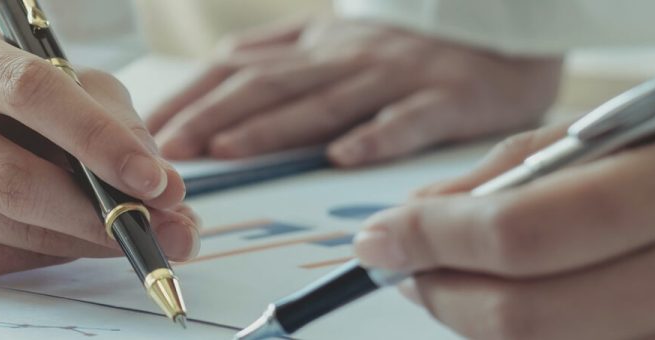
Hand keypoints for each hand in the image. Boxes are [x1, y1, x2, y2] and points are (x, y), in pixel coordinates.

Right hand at [0, 22, 199, 280]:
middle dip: (97, 212)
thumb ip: (119, 132)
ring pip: (6, 226)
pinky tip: (64, 232)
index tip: (155, 181)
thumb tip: (168, 201)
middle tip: (161, 228)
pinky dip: (47, 254)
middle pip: (9, 177)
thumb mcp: (71, 86)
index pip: (26, 91)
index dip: (97, 139)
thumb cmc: (18, 94)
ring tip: (125, 229)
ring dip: (82, 238)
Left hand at [146, 18, 562, 165]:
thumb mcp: (336, 37)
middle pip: (269, 85)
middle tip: (168, 147)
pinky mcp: (445, 98)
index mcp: (315, 47)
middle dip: (213, 116)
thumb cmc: (410, 47)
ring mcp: (393, 77)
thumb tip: (219, 67)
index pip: (238, 68)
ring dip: (272, 128)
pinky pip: (407, 119)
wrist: (504, 29)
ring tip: (229, 151)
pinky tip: (345, 157)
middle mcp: (345, 58)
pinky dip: (375, 136)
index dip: (193, 96)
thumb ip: (280, 53)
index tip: (150, 128)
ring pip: (324, 102)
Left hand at [353, 73, 654, 338]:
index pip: (519, 232)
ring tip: (461, 284)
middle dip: (436, 294)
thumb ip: (566, 159)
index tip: (379, 234)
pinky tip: (549, 309)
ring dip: (485, 325)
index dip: (428, 240)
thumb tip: (455, 205)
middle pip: (522, 318)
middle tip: (401, 266)